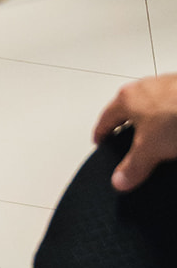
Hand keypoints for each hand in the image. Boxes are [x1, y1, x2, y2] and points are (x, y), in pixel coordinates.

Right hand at [92, 73, 176, 190]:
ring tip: (155, 134)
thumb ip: (132, 166)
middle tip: (125, 136)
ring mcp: (163, 86)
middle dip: (125, 123)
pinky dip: (169, 117)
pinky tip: (176, 128)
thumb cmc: (175, 114)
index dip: (101, 132)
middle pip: (127, 108)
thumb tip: (119, 181)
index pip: (105, 118)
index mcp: (126, 98)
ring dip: (149, 118)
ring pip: (150, 105)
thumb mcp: (149, 148)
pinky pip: (170, 105)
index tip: (99, 139)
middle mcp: (142, 88)